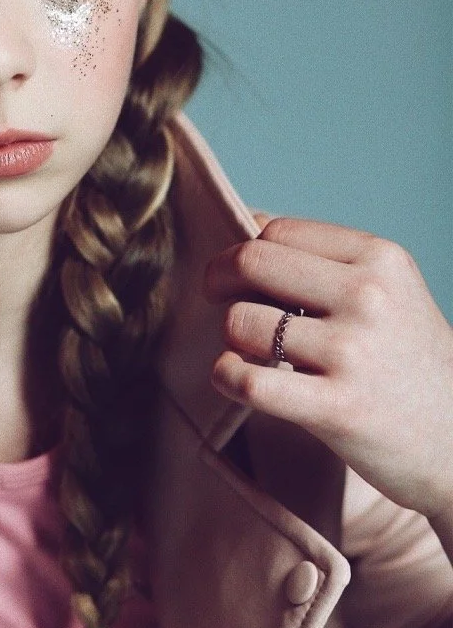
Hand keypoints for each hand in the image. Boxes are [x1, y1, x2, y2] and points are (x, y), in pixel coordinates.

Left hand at [203, 215, 452, 523]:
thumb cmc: (409, 364)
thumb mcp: (389, 292)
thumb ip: (325, 259)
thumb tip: (249, 220)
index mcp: (380, 259)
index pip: (277, 232)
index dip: (245, 251)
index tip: (241, 277)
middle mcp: (368, 297)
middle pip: (252, 262)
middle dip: (219, 279)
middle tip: (218, 300)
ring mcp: (353, 352)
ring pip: (242, 322)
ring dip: (231, 338)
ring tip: (252, 352)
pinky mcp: (336, 408)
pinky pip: (248, 381)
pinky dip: (227, 377)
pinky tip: (236, 378)